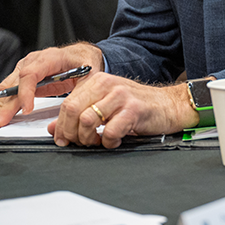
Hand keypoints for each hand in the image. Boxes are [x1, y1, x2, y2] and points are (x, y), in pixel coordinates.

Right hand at [0, 43, 103, 129]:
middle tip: (2, 121)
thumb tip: (72, 108)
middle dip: (8, 103)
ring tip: (0, 121)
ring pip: (9, 86)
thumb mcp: (90, 75)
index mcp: (51, 57)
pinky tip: (5, 115)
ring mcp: (26, 68)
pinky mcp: (24, 78)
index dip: (26, 92)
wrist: (82, 56)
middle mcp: (34, 61)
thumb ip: (81, 90)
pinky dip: (7, 103)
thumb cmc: (85, 62)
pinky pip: (12, 90)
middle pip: (16, 81)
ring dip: (4, 105)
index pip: (31, 74)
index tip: (27, 109)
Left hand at [46, 73, 197, 148]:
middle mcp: (108, 84)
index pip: (66, 104)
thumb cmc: (140, 106)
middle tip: (81, 142)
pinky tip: (115, 140)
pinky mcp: (134, 110)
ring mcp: (121, 96)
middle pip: (72, 111)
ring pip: (87, 121)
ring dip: (89, 139)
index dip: (61, 126)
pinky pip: (109, 131)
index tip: (63, 139)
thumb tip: (54, 128)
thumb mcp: (106, 107)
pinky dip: (108, 142)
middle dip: (72, 133)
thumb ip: (80, 114)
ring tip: (98, 141)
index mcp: (98, 81)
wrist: (170, 105)